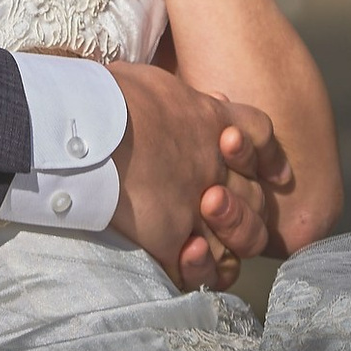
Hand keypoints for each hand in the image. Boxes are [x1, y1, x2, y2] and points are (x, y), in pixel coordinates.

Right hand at [104, 60, 284, 290]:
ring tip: (197, 238)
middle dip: (242, 207)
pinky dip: (196, 270)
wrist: (86, 129)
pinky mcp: (171, 239)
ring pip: (243, 241)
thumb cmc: (106, 97)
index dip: (263, 155)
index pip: (259, 135)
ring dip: (227, 243)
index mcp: (211, 121)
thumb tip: (177, 101)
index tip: (260, 165)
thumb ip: (175, 97)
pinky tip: (180, 257)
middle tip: (209, 200)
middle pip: (256, 198)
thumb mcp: (150, 80)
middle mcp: (216, 166)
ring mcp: (198, 207)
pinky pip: (201, 271)